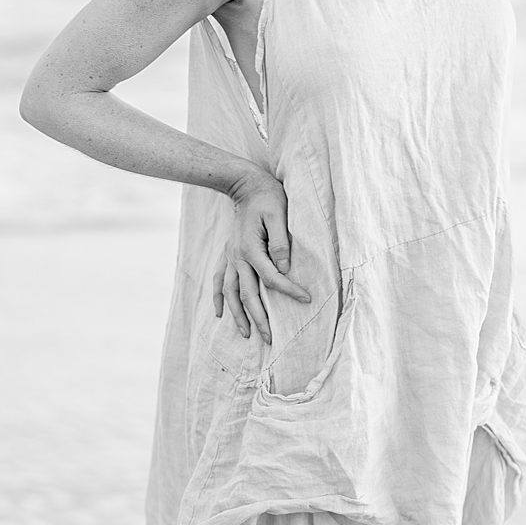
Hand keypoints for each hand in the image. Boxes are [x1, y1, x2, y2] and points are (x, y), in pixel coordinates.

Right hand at [213, 169, 310, 343]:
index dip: (289, 290)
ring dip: (237, 315)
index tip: (307, 299)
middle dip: (259, 318)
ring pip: (229, 293)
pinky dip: (218, 298)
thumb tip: (284, 268)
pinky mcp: (228, 255)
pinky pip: (218, 280)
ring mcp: (230, 257)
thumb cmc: (268, 198)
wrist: (246, 184)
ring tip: (246, 334)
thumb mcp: (279, 215)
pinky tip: (220, 313)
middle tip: (271, 339)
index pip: (271, 278)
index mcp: (251, 248)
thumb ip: (281, 243)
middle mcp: (237, 257)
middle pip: (247, 294)